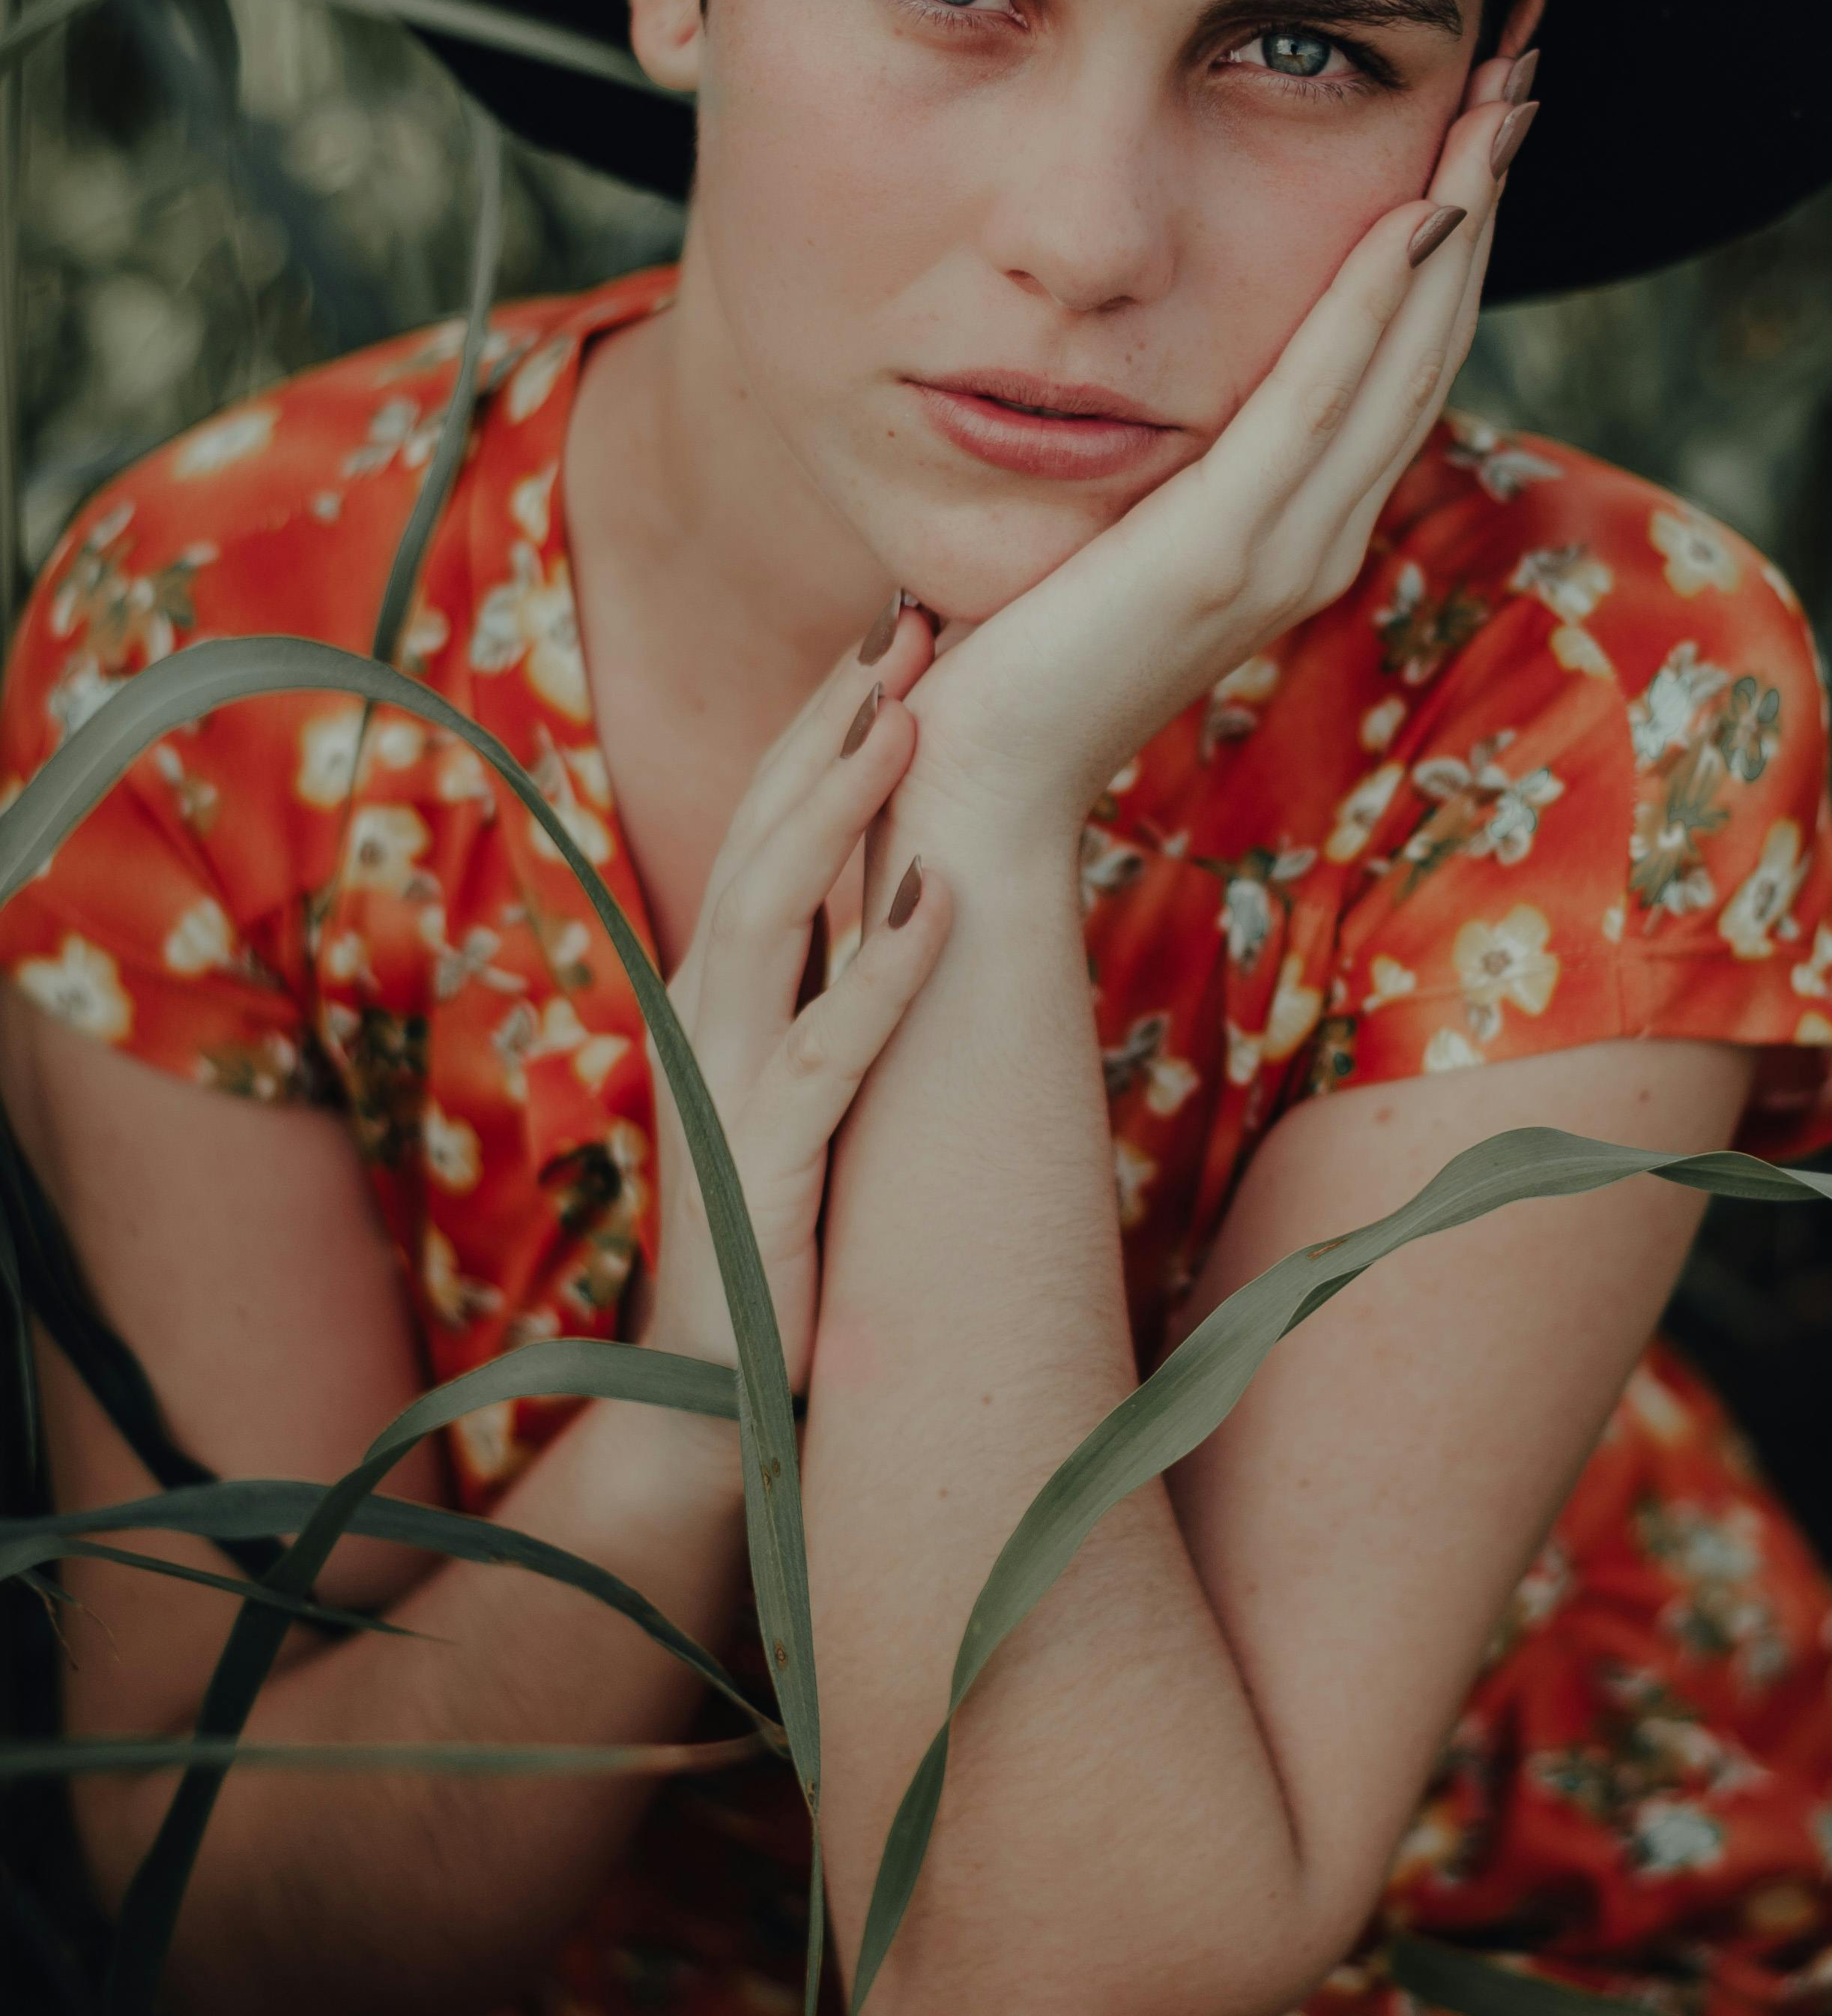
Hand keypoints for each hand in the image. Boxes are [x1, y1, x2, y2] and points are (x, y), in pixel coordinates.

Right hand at [642, 617, 951, 1386]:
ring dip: (840, 808)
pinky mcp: (764, 1164)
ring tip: (904, 714)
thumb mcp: (808, 1075)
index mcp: (723, 983)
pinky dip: (885, 971)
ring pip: (774, 913)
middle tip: (909, 622)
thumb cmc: (783, 1225)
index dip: (826, 720)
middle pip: (766, 833)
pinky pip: (828, 1050)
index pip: (772, 821)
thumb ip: (837, 980)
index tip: (897, 625)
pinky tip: (939, 901)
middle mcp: (709, 1011)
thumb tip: (919, 875)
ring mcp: (726, 1082)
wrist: (710, 1393)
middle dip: (833, 723)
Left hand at [904, 44, 1535, 847]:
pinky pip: (1318, 402)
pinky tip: (1416, 208)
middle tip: (1527, 43)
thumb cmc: (1014, 655)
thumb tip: (1141, 359)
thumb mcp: (1107, 525)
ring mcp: (1286, 548)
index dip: (1453, 217)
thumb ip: (1155, 454)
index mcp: (1300, 522)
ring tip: (1506, 86)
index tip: (1481, 96)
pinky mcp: (1224, 554)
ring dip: (1462, 211)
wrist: (974, 784)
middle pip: (1434, 329)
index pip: (1402, 348)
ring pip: (1407, 351)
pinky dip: (1374, 301)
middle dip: (1485, 182)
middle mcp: (1320, 532)